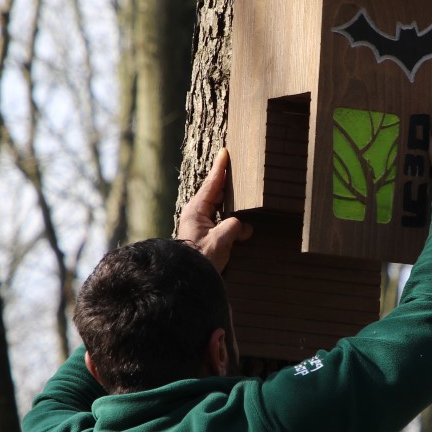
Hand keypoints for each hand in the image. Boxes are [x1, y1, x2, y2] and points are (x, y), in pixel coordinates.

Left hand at [176, 149, 252, 272]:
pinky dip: (230, 217)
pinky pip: (219, 220)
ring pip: (218, 207)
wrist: (187, 279)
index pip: (212, 184)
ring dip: (229, 201)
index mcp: (196, 210)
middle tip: (235, 167)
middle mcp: (196, 215)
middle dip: (226, 182)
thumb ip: (235, 227)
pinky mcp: (204, 236)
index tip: (225, 152)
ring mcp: (199, 225)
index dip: (220, 168)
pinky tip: (239, 219)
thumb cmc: (201, 259)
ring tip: (240, 192)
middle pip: (215, 193)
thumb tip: (245, 227)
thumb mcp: (221, 240)